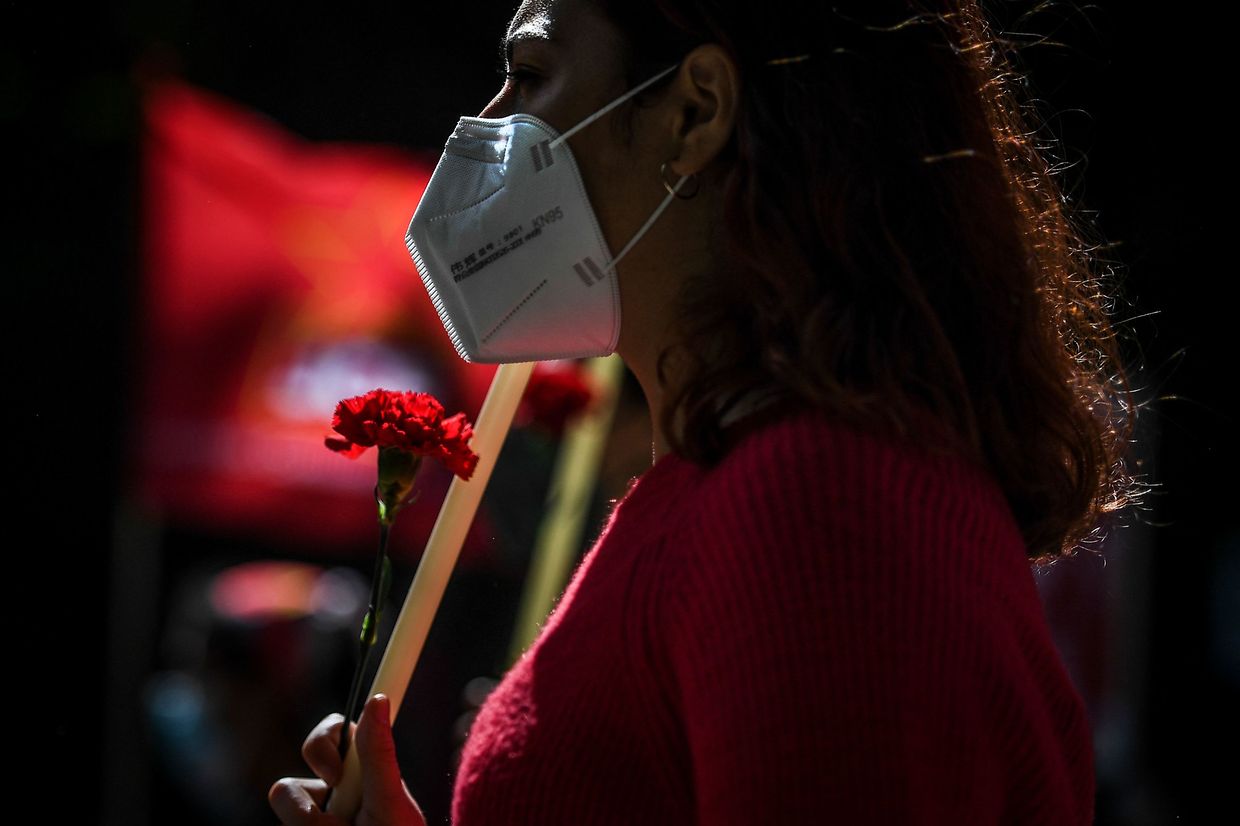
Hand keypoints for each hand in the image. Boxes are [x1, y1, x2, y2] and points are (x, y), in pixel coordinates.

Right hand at [269, 694, 427, 825]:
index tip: (334, 770)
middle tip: (342, 824)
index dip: (322, 744)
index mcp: (357, 772)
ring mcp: (314, 822)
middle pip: (289, 784)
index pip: (330, 736)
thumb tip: (378, 699)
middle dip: (307, 808)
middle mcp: (331, 794)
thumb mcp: (390, 803)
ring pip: (283, 816)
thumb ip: (378, 756)